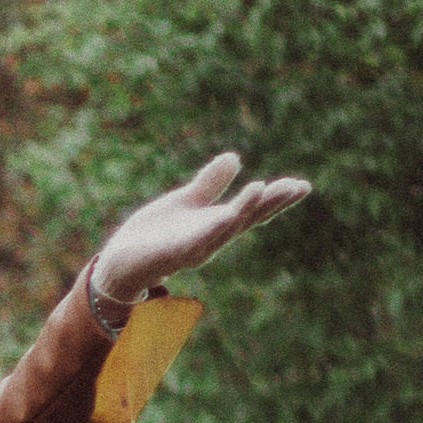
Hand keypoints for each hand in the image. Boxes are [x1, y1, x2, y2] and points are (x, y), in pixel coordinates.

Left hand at [91, 152, 309, 318]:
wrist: (120, 264)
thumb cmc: (154, 236)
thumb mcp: (184, 202)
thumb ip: (209, 184)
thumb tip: (235, 157)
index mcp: (216, 224)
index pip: (252, 209)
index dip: (277, 198)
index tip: (303, 185)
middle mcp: (212, 238)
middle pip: (248, 218)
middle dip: (273, 203)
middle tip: (299, 186)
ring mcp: (196, 247)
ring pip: (228, 228)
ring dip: (246, 210)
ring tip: (265, 188)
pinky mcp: (176, 253)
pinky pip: (201, 239)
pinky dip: (217, 227)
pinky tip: (229, 213)